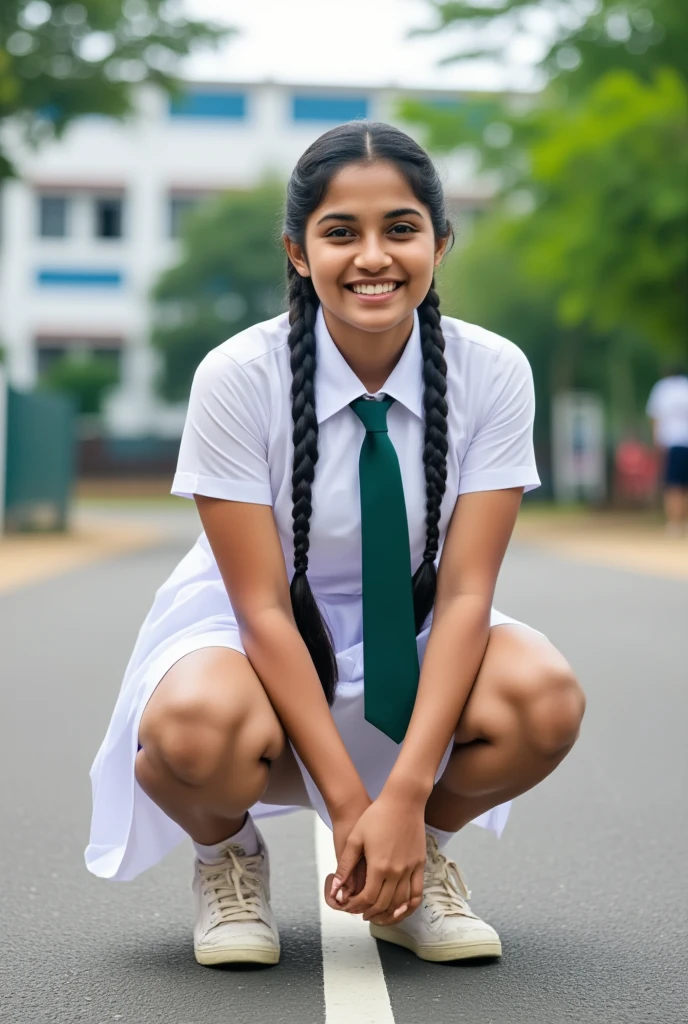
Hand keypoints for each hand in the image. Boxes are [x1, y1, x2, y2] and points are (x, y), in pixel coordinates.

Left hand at [329, 794, 426, 925]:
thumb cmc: (377, 815)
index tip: (350, 907)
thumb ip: (345, 865)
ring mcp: (411, 869)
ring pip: (401, 903)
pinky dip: (410, 906)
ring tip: (378, 915)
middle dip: (371, 913)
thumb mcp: (355, 838)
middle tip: (362, 913)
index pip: (367, 899)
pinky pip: (418, 893)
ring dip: (390, 914)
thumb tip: (335, 888)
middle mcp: (397, 872)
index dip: (357, 906)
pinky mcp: (420, 864)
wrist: (403, 801)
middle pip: (384, 905)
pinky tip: (401, 908)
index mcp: (379, 866)